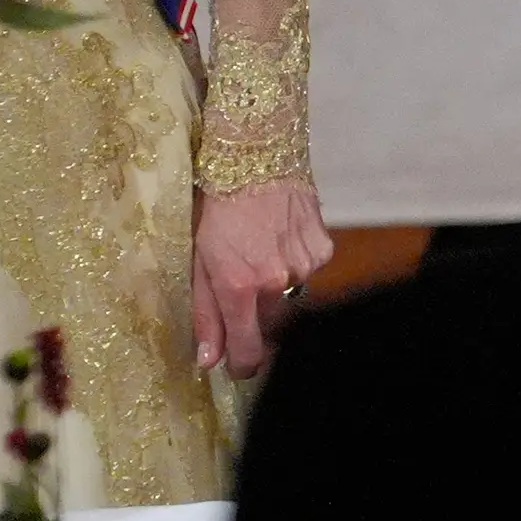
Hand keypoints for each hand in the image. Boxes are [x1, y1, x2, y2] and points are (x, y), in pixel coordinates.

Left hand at [191, 178, 333, 379]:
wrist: (256, 154)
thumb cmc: (215, 205)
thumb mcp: (197, 258)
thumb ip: (205, 313)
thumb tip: (209, 360)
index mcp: (239, 287)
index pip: (249, 350)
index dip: (242, 365)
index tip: (236, 366)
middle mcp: (277, 281)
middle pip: (270, 326)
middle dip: (254, 319)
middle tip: (240, 291)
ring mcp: (305, 265)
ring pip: (290, 297)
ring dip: (275, 288)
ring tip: (259, 254)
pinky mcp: (323, 248)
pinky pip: (308, 272)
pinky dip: (293, 264)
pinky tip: (279, 240)